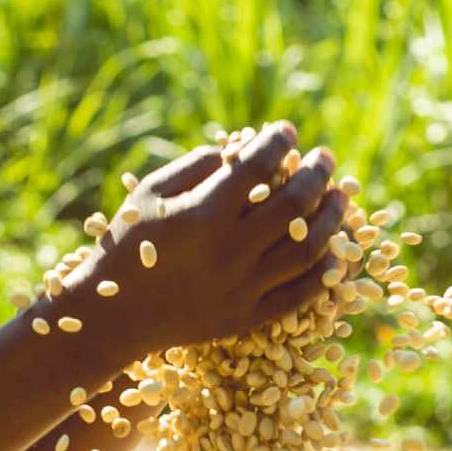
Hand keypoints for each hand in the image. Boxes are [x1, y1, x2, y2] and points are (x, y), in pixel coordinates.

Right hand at [87, 122, 350, 352]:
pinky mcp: (246, 317)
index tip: (288, 131)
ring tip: (340, 196)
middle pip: (294, 204)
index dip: (278, 142)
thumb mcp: (149, 194)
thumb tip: (245, 150)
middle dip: (317, 173)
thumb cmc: (125, 246)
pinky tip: (333, 251)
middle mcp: (230, 250)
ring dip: (332, 218)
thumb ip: (197, 165)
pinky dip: (323, 272)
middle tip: (324, 157)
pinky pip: (299, 294)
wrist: (111, 318)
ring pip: (307, 250)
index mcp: (203, 213)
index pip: (258, 166)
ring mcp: (242, 287)